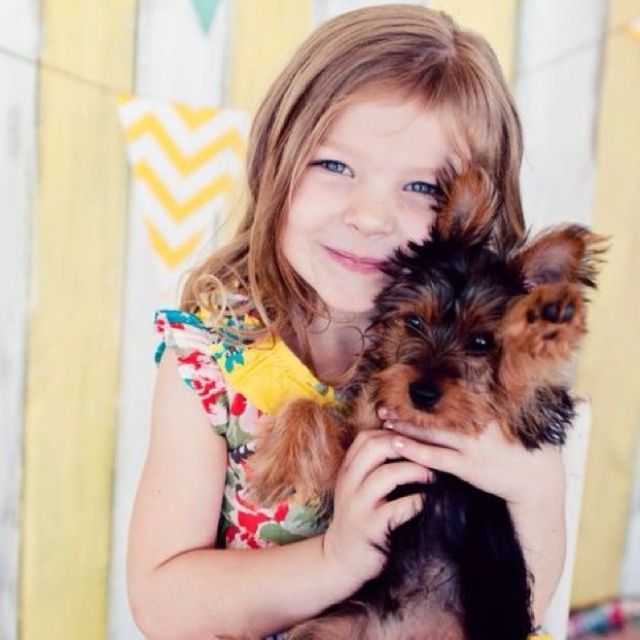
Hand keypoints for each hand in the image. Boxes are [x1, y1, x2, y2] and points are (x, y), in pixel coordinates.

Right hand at [322, 430, 432, 588]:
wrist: (340, 559)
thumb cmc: (359, 516)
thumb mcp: (357, 487)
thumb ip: (372, 466)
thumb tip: (406, 442)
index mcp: (347, 470)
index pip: (367, 437)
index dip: (394, 433)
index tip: (416, 440)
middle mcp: (348, 483)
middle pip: (375, 447)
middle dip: (406, 447)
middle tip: (428, 455)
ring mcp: (357, 505)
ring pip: (386, 475)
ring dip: (415, 472)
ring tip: (432, 477)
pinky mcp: (370, 528)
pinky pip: (397, 508)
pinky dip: (416, 501)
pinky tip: (425, 501)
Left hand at [379, 408, 563, 507]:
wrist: (535, 476)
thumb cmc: (512, 444)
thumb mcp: (498, 418)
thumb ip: (476, 405)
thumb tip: (450, 392)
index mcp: (482, 407)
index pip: (444, 395)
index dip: (419, 391)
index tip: (399, 384)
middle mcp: (474, 422)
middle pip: (432, 411)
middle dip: (406, 407)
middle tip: (382, 402)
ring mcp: (470, 445)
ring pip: (430, 433)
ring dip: (405, 426)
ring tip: (384, 420)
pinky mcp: (468, 467)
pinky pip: (436, 457)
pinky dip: (415, 450)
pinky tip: (397, 445)